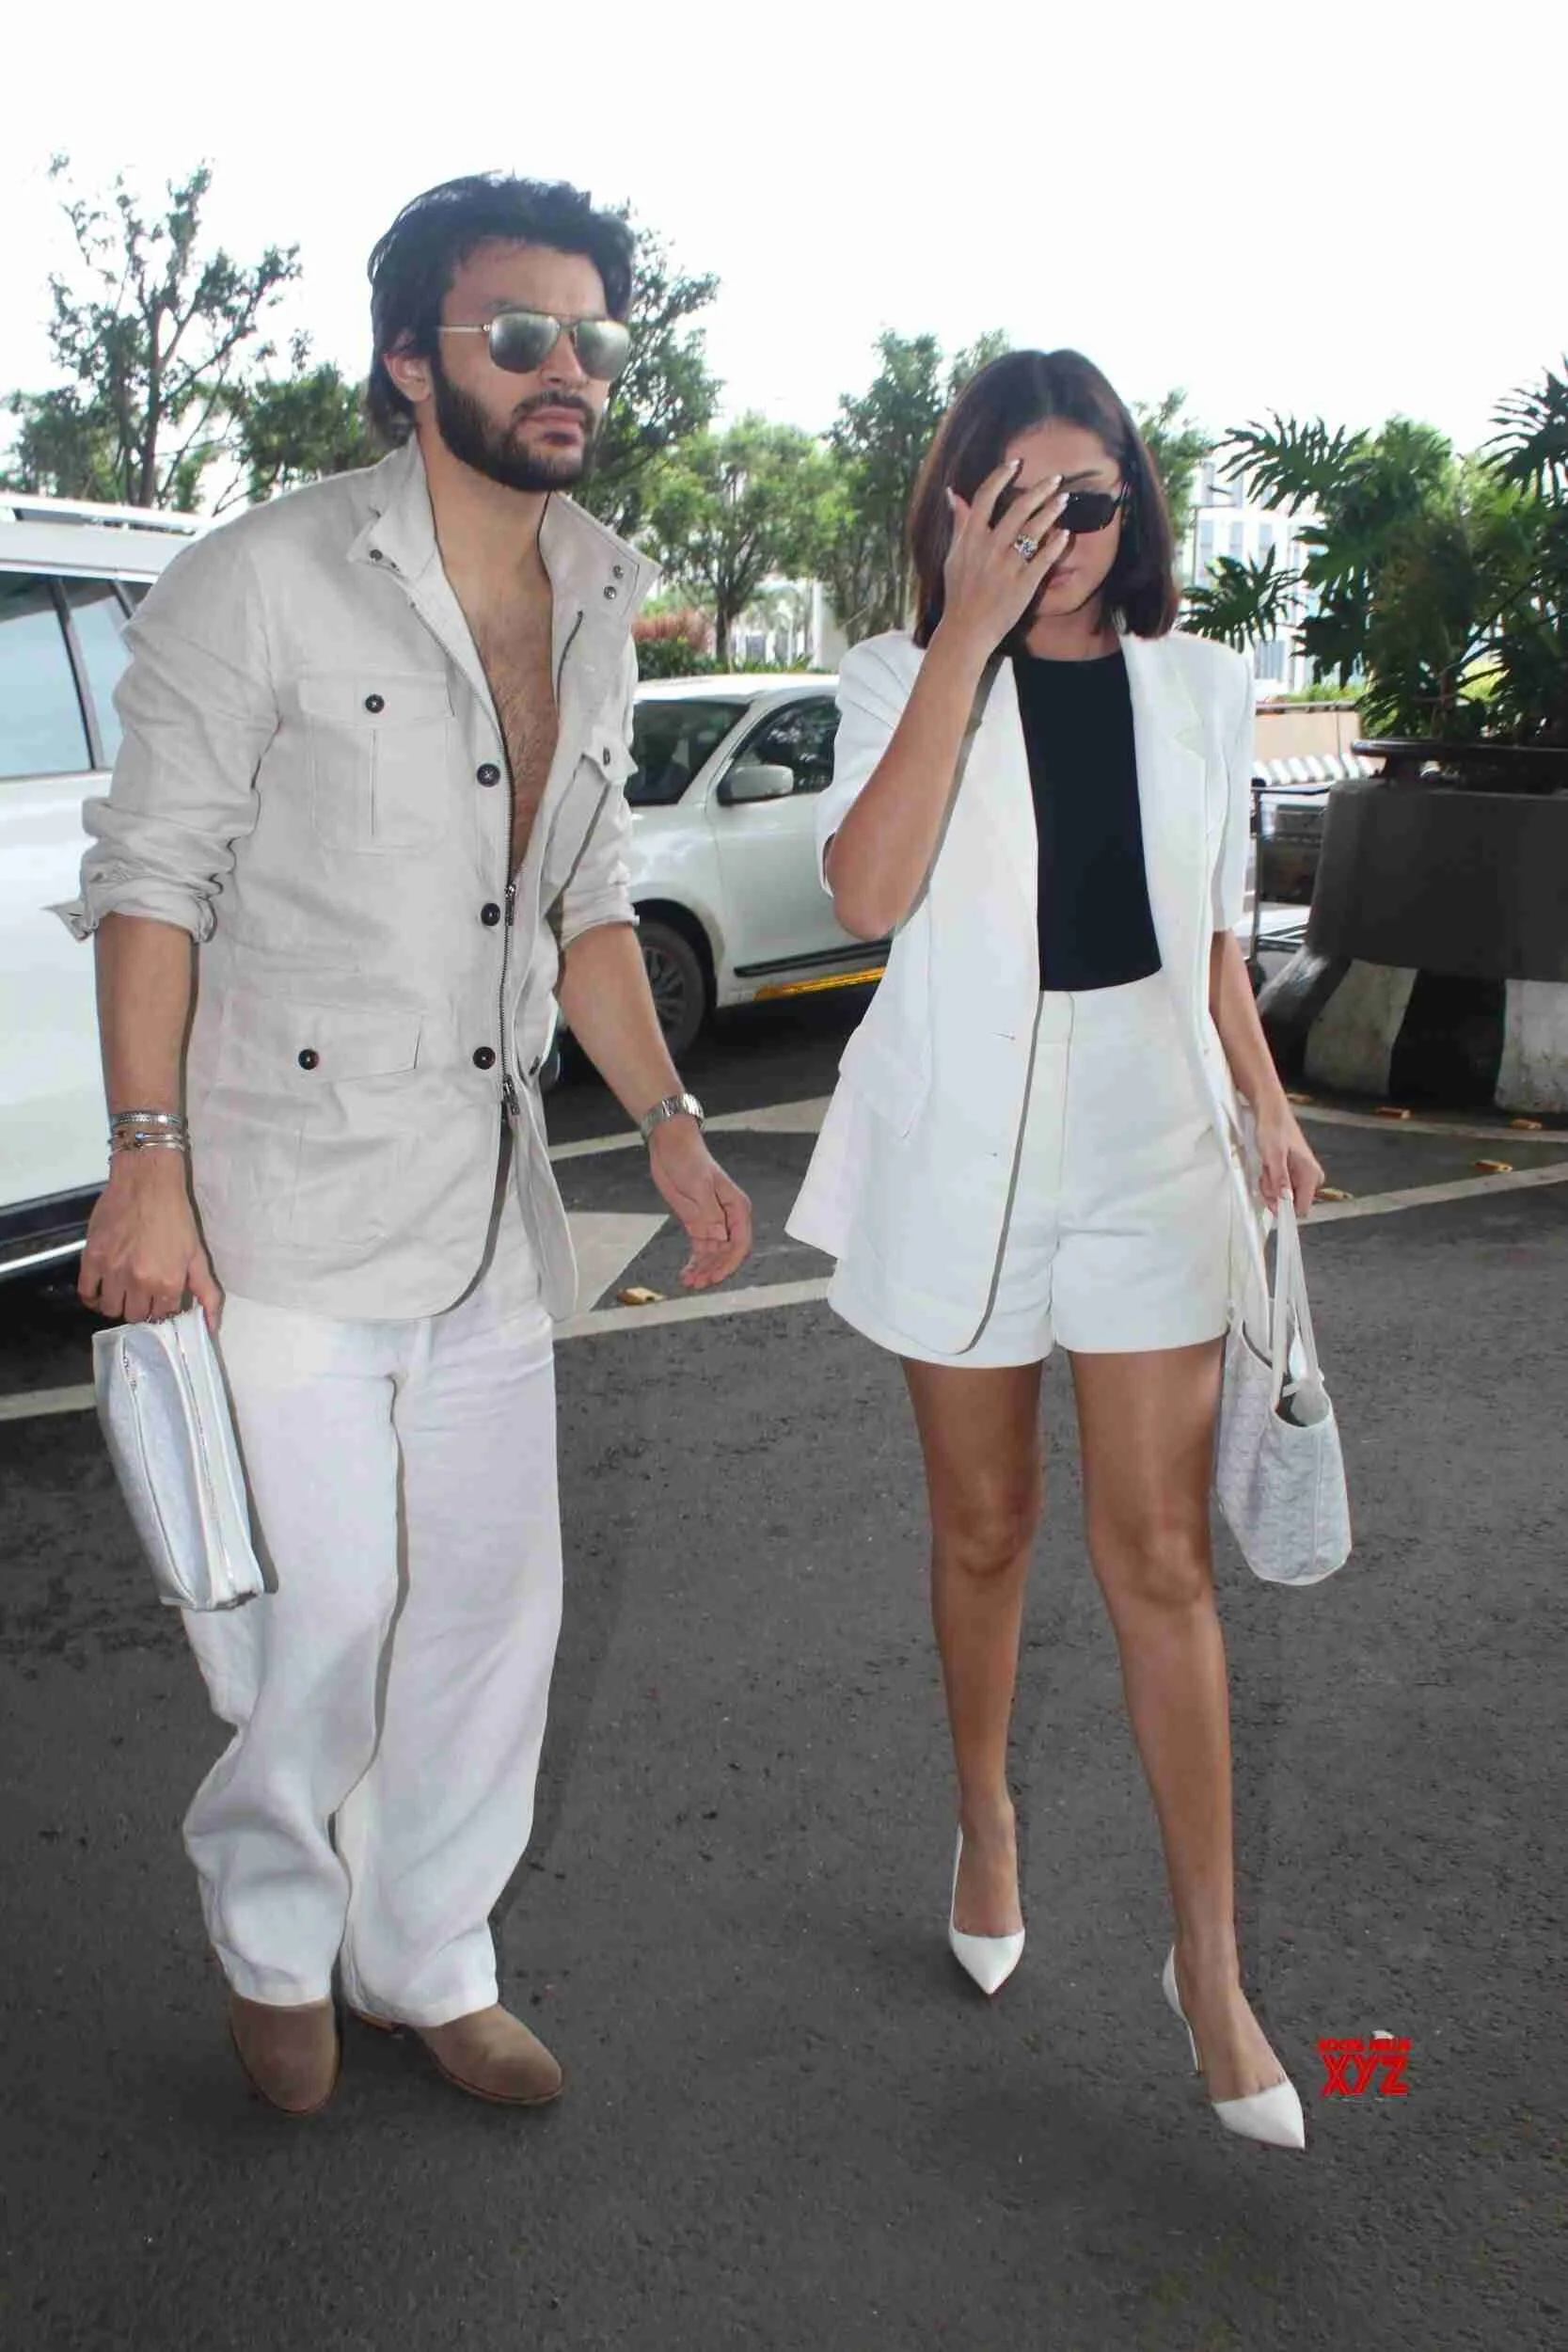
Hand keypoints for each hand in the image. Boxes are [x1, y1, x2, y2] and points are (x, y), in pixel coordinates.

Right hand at [78, 1155, 223, 1329]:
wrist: (147, 1182)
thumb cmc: (175, 1215)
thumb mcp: (197, 1254)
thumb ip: (206, 1291)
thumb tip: (212, 1326)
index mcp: (168, 1283)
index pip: (163, 1315)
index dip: (163, 1308)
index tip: (160, 1299)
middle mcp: (140, 1282)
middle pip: (136, 1316)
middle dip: (141, 1308)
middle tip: (142, 1294)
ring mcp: (113, 1272)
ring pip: (111, 1309)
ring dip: (118, 1304)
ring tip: (123, 1291)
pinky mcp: (92, 1259)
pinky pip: (86, 1293)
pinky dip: (93, 1297)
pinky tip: (102, 1290)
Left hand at [647, 1119, 752, 1289]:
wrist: (670, 1146)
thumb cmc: (689, 1158)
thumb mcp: (699, 1184)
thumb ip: (709, 1213)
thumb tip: (719, 1238)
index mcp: (736, 1208)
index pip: (740, 1243)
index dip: (729, 1263)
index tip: (714, 1276)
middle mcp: (727, 1219)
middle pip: (727, 1254)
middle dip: (714, 1270)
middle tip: (697, 1283)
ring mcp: (712, 1223)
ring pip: (713, 1256)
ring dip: (704, 1270)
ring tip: (689, 1283)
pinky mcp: (696, 1225)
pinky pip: (700, 1250)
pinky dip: (695, 1263)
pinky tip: (686, 1275)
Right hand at [936, 458, 1070, 659]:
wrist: (966, 629)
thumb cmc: (959, 593)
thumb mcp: (953, 556)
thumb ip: (959, 524)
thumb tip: (953, 495)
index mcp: (970, 539)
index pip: (985, 497)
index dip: (1001, 476)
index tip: (1015, 464)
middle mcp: (989, 548)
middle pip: (1017, 509)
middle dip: (1039, 490)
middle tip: (1056, 479)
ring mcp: (1007, 566)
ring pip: (1034, 530)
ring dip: (1052, 511)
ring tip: (1065, 500)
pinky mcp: (1023, 584)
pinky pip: (1044, 558)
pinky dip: (1056, 544)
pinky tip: (1065, 534)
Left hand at [1253, 1098, 1323, 1217]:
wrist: (1271, 1112)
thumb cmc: (1274, 1129)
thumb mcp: (1273, 1156)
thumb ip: (1279, 1179)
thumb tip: (1284, 1200)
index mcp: (1311, 1175)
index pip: (1302, 1208)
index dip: (1284, 1209)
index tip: (1269, 1202)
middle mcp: (1309, 1177)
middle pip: (1288, 1202)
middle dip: (1272, 1192)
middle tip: (1266, 1173)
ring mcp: (1300, 1175)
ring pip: (1280, 1194)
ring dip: (1268, 1184)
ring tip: (1267, 1165)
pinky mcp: (1291, 1173)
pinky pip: (1277, 1185)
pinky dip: (1268, 1178)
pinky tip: (1267, 1165)